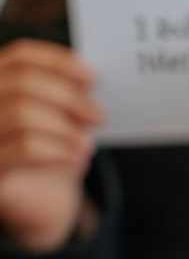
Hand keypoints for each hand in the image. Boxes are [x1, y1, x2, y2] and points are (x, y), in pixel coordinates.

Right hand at [0, 40, 102, 250]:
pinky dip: (58, 151)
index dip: (58, 62)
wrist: (39, 201)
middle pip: (22, 82)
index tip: (93, 78)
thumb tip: (87, 79)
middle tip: (98, 116)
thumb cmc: (51, 147)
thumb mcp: (60, 116)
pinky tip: (77, 158)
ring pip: (21, 115)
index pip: (21, 56)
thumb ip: (67, 93)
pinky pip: (23, 150)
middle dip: (68, 97)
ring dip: (65, 128)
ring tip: (87, 144)